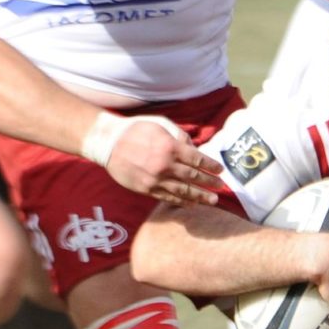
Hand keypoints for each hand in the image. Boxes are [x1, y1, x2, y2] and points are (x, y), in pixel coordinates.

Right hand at [101, 116, 221, 204]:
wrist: (108, 143)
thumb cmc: (135, 129)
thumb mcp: (160, 124)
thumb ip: (179, 135)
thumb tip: (194, 147)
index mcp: (170, 147)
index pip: (198, 159)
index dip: (211, 166)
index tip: (221, 171)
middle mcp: (165, 165)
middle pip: (193, 177)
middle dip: (209, 183)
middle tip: (221, 188)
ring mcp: (155, 179)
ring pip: (183, 191)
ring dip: (200, 197)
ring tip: (212, 201)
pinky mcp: (146, 189)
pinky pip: (167, 197)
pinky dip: (181, 201)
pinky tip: (191, 204)